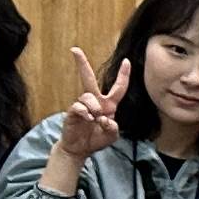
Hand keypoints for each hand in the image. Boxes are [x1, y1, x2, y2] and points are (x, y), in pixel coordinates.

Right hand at [53, 46, 129, 162]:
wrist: (80, 149)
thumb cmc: (96, 139)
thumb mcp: (111, 135)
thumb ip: (113, 128)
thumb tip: (104, 118)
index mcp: (109, 104)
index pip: (118, 87)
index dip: (123, 75)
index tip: (127, 61)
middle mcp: (95, 101)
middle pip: (88, 78)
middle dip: (82, 63)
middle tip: (74, 50)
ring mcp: (82, 105)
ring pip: (88, 96)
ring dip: (94, 107)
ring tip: (94, 118)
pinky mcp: (72, 112)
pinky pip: (78, 106)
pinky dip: (84, 113)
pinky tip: (87, 120)